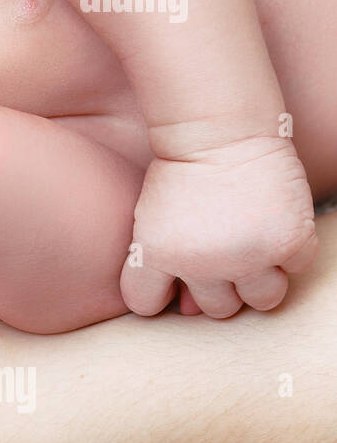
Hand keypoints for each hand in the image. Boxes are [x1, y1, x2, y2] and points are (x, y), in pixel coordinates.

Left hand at [121, 138, 318, 317]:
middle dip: (219, 287)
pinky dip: (290, 251)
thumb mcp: (151, 218)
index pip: (145, 303)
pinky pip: (296, 268)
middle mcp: (202, 263)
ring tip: (251, 249)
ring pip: (262, 300)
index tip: (169, 282)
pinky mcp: (288, 242)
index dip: (157, 295)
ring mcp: (248, 256)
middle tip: (222, 256)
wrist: (221, 132)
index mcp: (156, 254)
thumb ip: (160, 263)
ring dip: (258, 280)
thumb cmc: (181, 172)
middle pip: (217, 309)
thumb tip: (186, 310)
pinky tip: (273, 225)